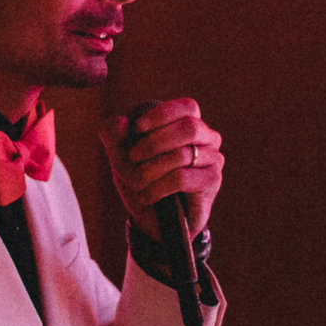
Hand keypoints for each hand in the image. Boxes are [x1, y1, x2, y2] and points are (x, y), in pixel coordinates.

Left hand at [104, 99, 222, 241]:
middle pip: (189, 128)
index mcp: (190, 124)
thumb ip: (113, 134)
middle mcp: (207, 139)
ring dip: (151, 169)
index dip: (162, 115)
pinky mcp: (211, 182)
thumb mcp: (119, 156)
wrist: (152, 219)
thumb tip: (120, 122)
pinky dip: (158, 187)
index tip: (137, 128)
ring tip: (137, 182)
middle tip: (133, 157)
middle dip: (154, 142)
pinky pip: (182, 178)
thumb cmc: (140, 179)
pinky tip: (147, 196)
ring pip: (183, 155)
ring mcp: (213, 160)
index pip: (187, 107)